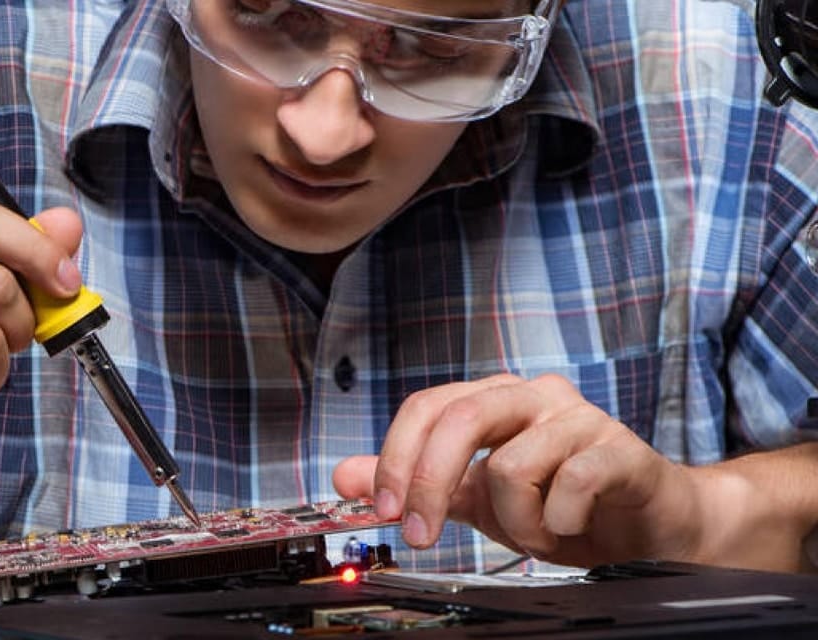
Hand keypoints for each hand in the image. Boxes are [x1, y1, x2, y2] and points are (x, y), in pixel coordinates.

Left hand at [332, 373, 708, 567]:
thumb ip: (416, 483)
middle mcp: (534, 396)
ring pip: (511, 465)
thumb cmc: (561, 502)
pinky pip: (570, 484)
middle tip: (420, 535)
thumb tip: (344, 474)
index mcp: (494, 399)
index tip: (385, 512)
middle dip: (430, 482)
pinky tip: (569, 528)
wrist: (646, 526)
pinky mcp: (621, 448)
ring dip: (513, 521)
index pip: (427, 407)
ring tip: (535, 533)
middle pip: (461, 416)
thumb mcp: (474, 498)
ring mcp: (579, 417)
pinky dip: (557, 523)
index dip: (396, 459)